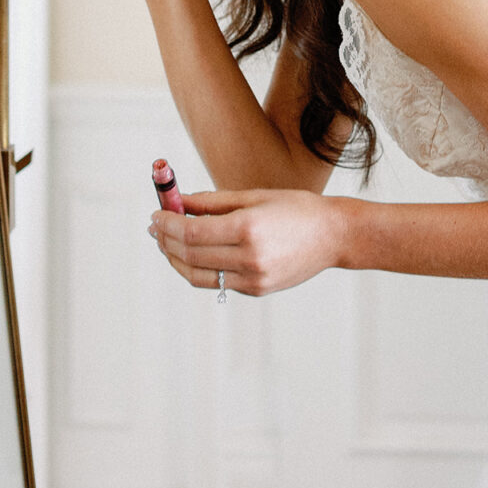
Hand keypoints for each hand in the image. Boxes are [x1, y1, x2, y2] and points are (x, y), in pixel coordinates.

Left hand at [149, 188, 345, 296]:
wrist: (332, 235)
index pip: (191, 233)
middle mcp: (249, 258)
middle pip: (190, 255)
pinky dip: (198, 269)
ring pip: (198, 275)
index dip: (167, 224)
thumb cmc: (294, 208)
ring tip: (166, 242)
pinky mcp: (256, 291)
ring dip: (175, 259)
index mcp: (248, 228)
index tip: (155, 214)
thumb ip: (212, 203)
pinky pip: (216, 282)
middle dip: (166, 240)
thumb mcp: (253, 196)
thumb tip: (177, 203)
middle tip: (155, 227)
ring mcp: (252, 279)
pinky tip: (193, 254)